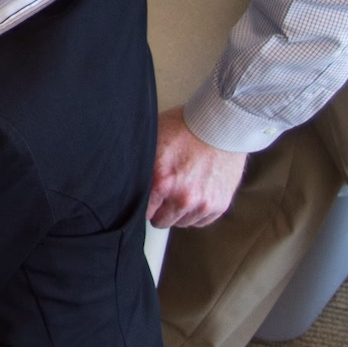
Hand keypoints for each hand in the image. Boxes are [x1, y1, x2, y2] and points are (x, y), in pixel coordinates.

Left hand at [148, 107, 246, 228]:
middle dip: (160, 209)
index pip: (143, 212)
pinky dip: (197, 211)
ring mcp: (204, 204)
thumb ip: (142, 169)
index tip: (147, 196)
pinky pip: (201, 221)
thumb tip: (125, 183)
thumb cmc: (185, 128)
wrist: (222, 124)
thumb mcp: (153, 141)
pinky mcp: (220, 205)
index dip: (144, 203)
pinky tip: (195, 194)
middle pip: (161, 221)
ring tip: (182, 189)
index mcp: (162, 182)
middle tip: (164, 192)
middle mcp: (183, 198)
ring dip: (179, 211)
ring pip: (182, 222)